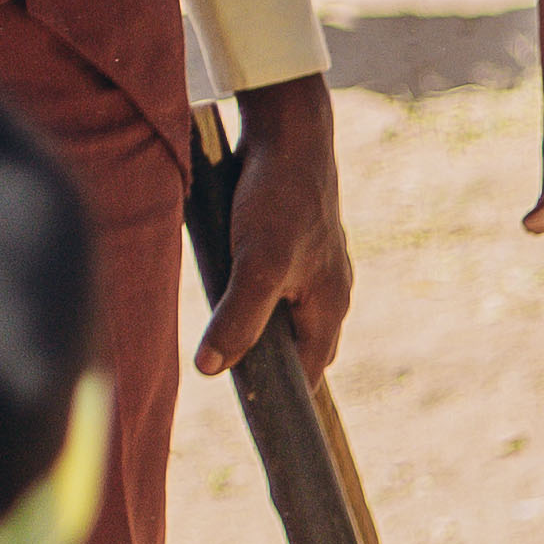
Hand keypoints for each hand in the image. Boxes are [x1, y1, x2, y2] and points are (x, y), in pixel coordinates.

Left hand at [191, 76, 350, 377]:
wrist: (291, 131)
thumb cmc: (279, 197)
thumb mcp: (257, 264)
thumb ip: (238, 319)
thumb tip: (212, 370)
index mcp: (330, 305)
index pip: (310, 371)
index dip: (285, 395)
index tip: (254, 412)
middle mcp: (328, 289)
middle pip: (299, 344)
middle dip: (271, 361)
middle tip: (228, 371)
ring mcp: (315, 264)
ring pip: (286, 311)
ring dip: (259, 323)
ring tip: (222, 330)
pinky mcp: (295, 238)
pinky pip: (277, 281)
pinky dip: (255, 291)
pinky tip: (227, 280)